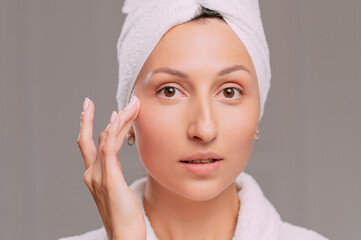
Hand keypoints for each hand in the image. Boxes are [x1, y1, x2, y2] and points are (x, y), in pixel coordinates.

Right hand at [77, 96, 145, 239]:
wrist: (124, 236)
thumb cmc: (124, 215)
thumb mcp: (117, 188)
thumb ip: (113, 170)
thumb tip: (117, 155)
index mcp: (94, 175)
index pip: (91, 145)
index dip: (92, 127)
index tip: (98, 111)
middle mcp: (92, 173)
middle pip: (92, 139)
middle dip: (95, 118)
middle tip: (102, 101)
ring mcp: (98, 176)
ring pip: (105, 139)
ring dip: (119, 119)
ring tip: (132, 105)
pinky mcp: (109, 179)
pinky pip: (109, 149)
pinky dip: (113, 130)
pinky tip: (119, 117)